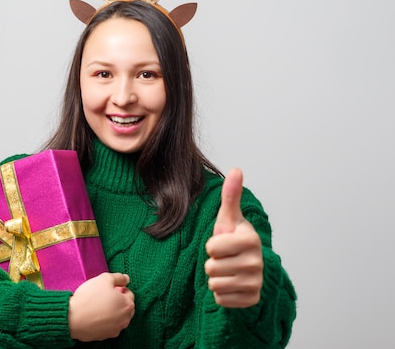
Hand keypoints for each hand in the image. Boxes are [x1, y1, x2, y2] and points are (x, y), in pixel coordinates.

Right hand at [68, 272, 134, 340]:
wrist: (74, 317)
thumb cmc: (90, 297)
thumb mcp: (105, 279)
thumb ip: (118, 277)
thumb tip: (126, 279)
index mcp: (127, 305)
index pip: (129, 294)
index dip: (120, 288)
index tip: (111, 288)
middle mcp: (125, 319)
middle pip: (126, 307)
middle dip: (119, 301)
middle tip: (105, 296)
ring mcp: (115, 329)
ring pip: (118, 318)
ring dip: (113, 312)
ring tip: (99, 306)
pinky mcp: (105, 336)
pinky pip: (108, 326)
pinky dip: (105, 321)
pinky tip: (95, 315)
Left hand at [205, 169, 262, 307]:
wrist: (246, 266)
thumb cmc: (233, 239)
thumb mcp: (228, 218)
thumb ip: (230, 195)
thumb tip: (236, 169)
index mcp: (250, 240)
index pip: (211, 248)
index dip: (212, 245)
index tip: (223, 243)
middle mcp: (257, 262)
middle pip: (211, 268)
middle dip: (213, 263)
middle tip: (224, 258)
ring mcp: (256, 283)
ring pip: (215, 284)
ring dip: (216, 278)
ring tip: (227, 270)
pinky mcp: (252, 300)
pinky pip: (221, 299)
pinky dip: (222, 293)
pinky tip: (231, 284)